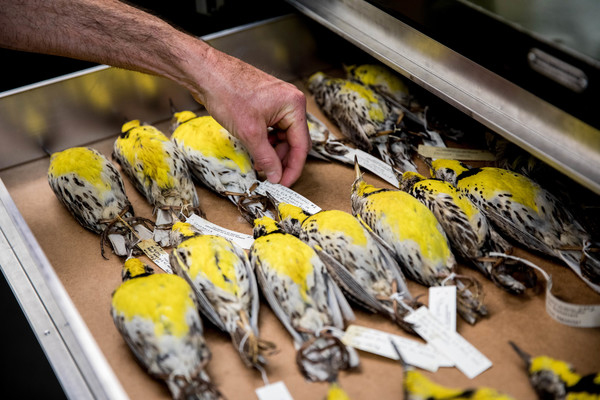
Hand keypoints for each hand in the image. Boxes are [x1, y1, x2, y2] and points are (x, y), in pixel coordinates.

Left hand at [187, 47, 310, 186]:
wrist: (206, 72)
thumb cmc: (228, 92)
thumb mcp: (250, 133)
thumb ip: (266, 158)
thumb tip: (276, 176)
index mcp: (294, 106)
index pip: (301, 145)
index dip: (293, 168)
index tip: (284, 184)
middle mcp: (291, 102)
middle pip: (294, 141)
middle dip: (281, 160)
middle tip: (270, 177)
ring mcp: (279, 102)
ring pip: (283, 136)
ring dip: (272, 152)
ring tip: (259, 164)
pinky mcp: (267, 103)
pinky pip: (273, 128)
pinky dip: (266, 141)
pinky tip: (256, 150)